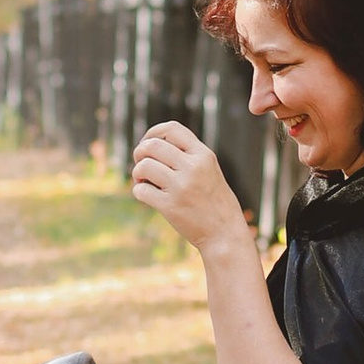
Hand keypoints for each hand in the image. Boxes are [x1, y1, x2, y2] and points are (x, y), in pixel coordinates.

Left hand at [132, 116, 251, 254]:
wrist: (225, 234)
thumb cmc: (215, 202)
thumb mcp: (209, 170)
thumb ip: (188, 156)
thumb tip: (152, 144)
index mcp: (204, 155)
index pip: (172, 129)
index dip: (153, 133)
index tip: (148, 143)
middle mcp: (193, 167)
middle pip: (153, 145)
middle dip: (140, 152)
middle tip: (141, 164)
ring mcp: (181, 187)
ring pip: (144, 166)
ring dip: (137, 173)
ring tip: (144, 181)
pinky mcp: (171, 206)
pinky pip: (141, 190)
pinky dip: (139, 191)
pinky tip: (147, 195)